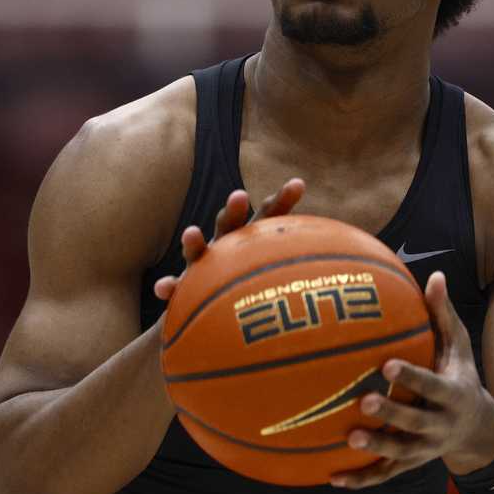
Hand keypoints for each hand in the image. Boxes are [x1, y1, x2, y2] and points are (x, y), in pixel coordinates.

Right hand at [153, 178, 305, 300]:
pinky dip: (169, 286)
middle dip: (234, 209)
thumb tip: (330, 264)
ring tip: (191, 233)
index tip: (298, 184)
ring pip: (197, 250)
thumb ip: (295, 271)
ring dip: (194, 242)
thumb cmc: (253, 290)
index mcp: (251, 240)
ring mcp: (202, 264)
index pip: (269, 216)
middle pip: (230, 223)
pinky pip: (175, 286)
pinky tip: (163, 288)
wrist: (214, 309)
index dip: (283, 201)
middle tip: (240, 196)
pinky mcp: (184, 287)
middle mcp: (225, 245)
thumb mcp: (274, 278)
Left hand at [329, 271, 493, 487]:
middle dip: (392, 415)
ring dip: (376, 448)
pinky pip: (384, 475)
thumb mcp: (460, 347)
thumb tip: (435, 275)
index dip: (412, 378)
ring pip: (400, 453)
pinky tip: (332, 478)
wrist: (479, 431)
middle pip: (416, 423)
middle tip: (364, 401)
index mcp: (452, 394)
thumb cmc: (460, 376)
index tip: (387, 365)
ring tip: (348, 439)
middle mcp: (441, 426)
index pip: (432, 386)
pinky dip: (361, 479)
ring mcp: (425, 450)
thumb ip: (444, 314)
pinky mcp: (410, 464)